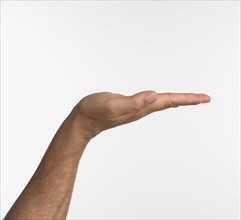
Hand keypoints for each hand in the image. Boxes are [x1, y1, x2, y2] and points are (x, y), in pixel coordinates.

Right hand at [74, 91, 210, 137]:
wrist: (83, 120)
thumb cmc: (94, 111)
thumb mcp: (113, 104)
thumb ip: (133, 101)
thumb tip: (153, 95)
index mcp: (141, 108)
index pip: (168, 101)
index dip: (187, 99)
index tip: (204, 98)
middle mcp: (141, 109)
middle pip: (169, 103)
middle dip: (187, 100)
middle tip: (203, 98)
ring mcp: (136, 109)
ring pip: (161, 103)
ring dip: (176, 100)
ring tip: (188, 98)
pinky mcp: (129, 106)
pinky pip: (151, 102)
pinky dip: (161, 99)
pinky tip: (161, 99)